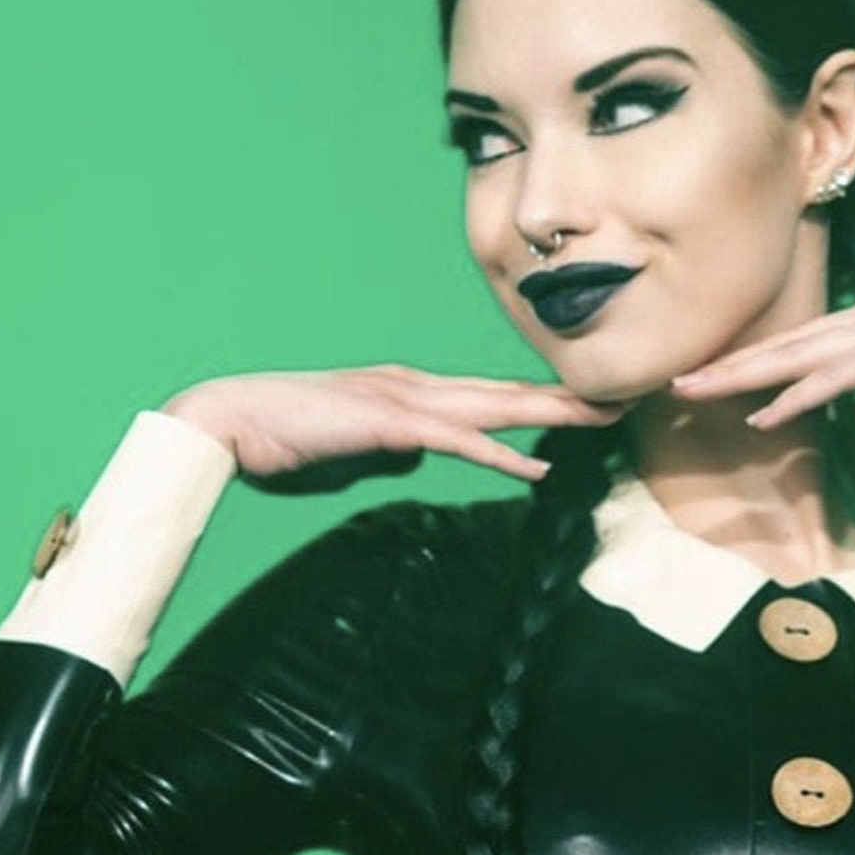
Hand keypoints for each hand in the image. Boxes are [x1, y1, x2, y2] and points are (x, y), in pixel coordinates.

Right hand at [162, 363, 627, 494]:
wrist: (227, 420)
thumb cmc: (283, 438)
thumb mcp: (355, 453)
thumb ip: (395, 452)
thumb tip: (423, 460)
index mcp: (409, 393)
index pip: (488, 398)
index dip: (540, 403)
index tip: (587, 409)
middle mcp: (415, 386)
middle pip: (507, 394)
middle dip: (568, 398)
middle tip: (626, 399)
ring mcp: (403, 400)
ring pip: (494, 407)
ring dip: (552, 414)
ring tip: (605, 418)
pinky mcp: (387, 424)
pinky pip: (456, 440)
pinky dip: (499, 455)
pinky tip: (536, 468)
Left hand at [668, 285, 854, 430]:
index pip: (805, 343)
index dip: (757, 363)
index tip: (713, 381)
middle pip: (787, 342)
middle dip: (728, 364)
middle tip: (674, 382)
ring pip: (798, 355)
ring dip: (743, 378)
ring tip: (693, 394)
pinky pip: (836, 378)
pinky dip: (796, 397)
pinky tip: (762, 418)